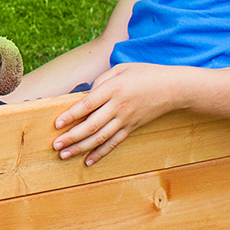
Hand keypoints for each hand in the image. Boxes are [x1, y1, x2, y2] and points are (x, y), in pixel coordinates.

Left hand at [51, 63, 179, 165]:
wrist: (173, 88)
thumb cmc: (145, 74)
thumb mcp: (122, 68)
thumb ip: (101, 80)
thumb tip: (86, 95)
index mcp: (114, 89)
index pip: (88, 104)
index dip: (71, 115)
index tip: (57, 124)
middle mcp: (119, 106)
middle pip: (91, 125)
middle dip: (71, 137)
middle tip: (55, 145)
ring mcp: (126, 119)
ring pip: (100, 137)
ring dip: (81, 148)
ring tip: (65, 155)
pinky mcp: (132, 128)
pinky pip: (114, 143)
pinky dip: (100, 153)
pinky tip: (88, 161)